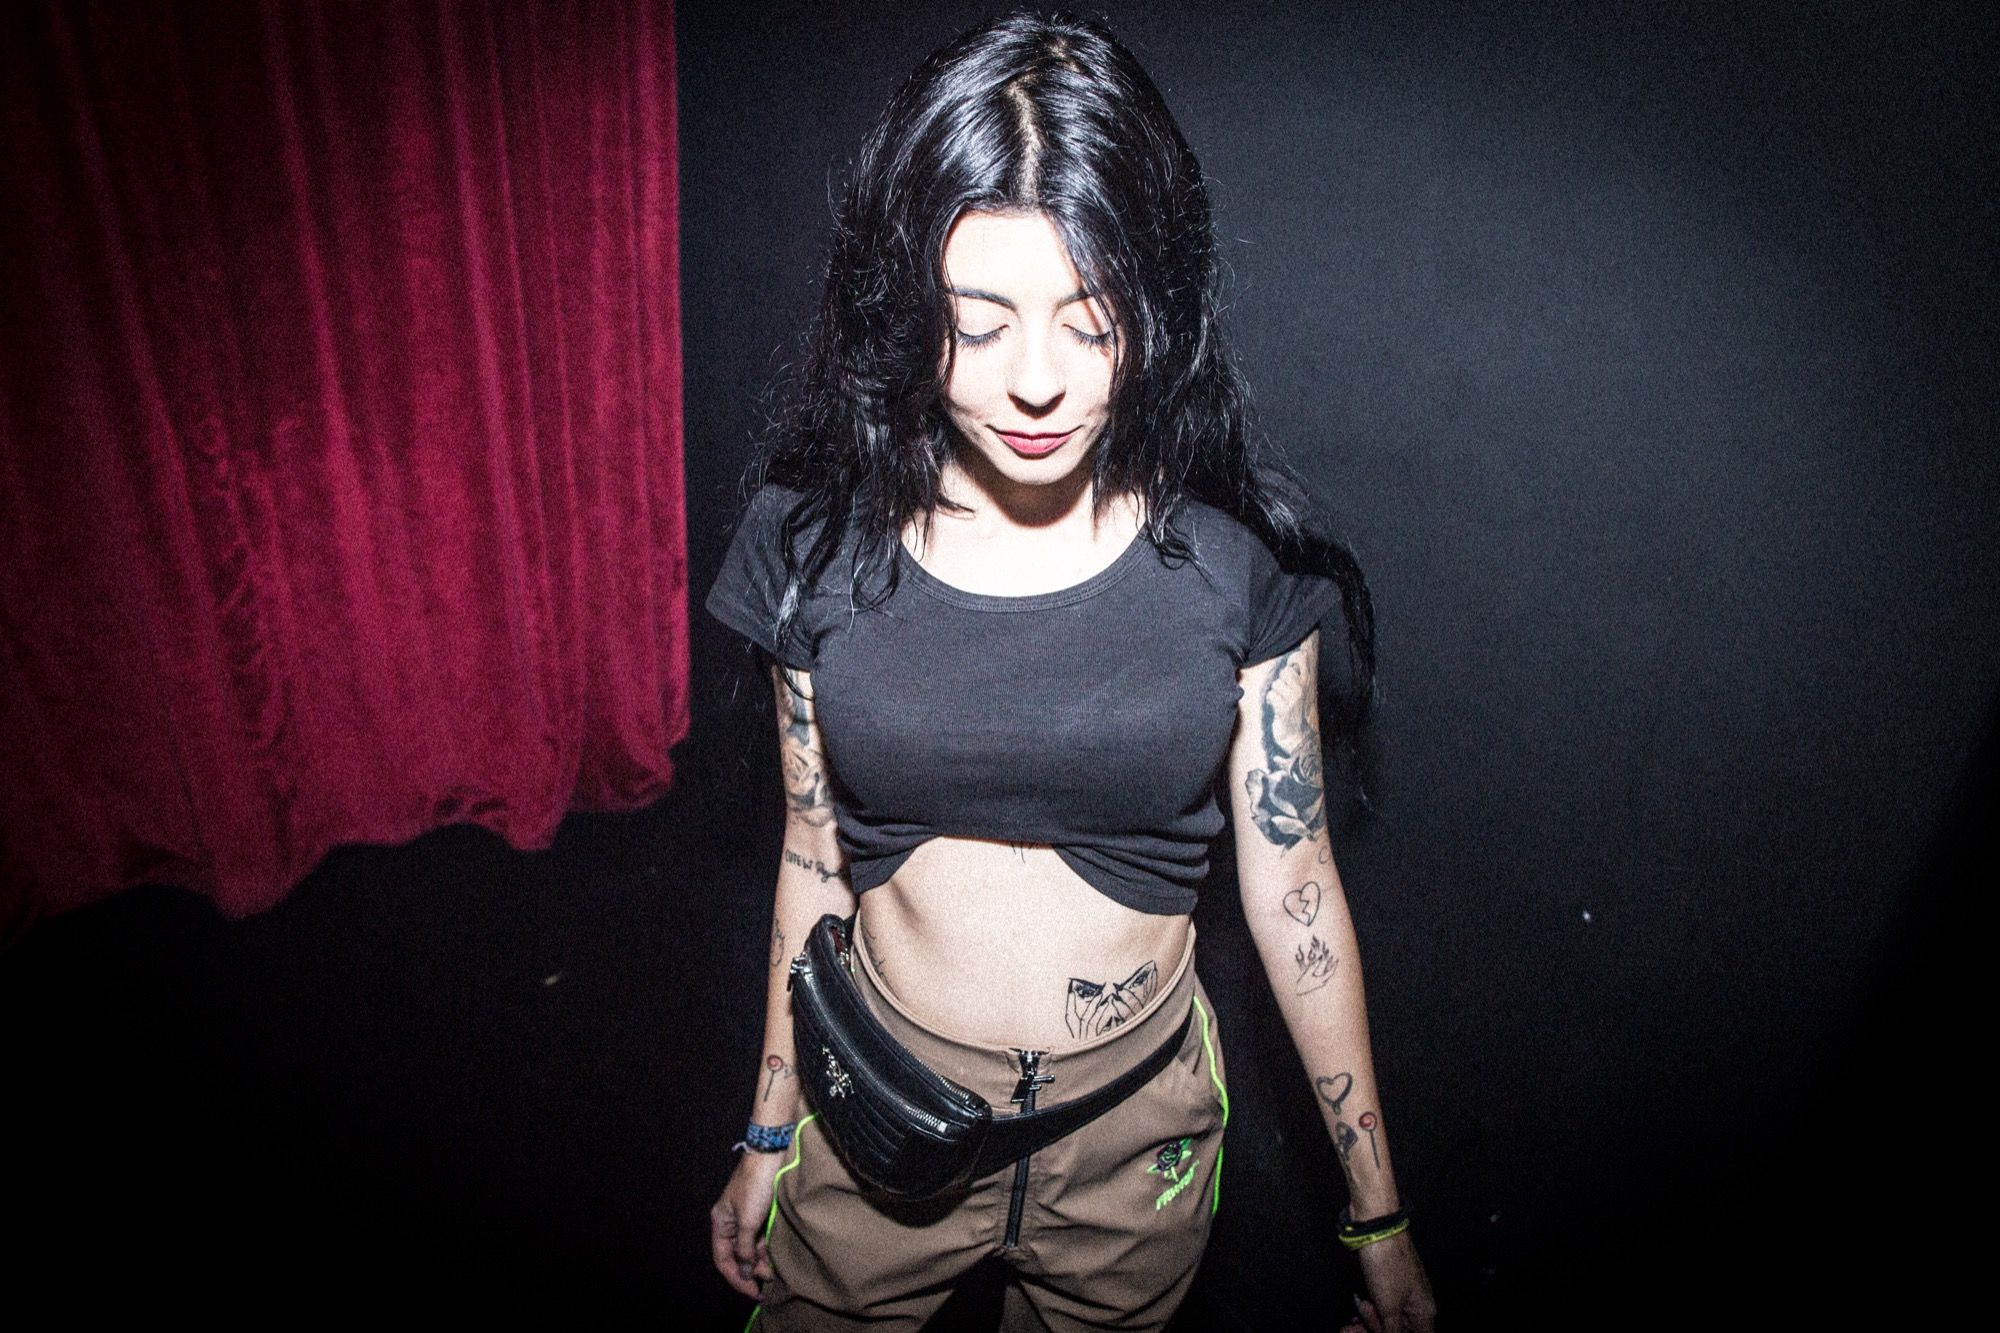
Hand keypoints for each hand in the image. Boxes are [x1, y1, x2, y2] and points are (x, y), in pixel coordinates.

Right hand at [710, 1149, 785, 1298]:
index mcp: (720, 1222)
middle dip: (750, 1270)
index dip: (736, 1278)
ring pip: (749, 1247)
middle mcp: (730, 1222)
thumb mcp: (749, 1221)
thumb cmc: (756, 1186)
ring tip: (774, 1269)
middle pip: (736, 1255)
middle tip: (768, 1279)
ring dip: (760, 1260)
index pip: (722, 1259)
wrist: (772, 1155)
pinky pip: (760, 1237)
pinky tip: (775, 1254)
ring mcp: (745, 1216)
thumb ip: (744, 1248)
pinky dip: (766, 1247)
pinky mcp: (760, 1211)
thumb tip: (743, 1271)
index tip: (752, 1291)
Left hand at [1341, 1231, 1435, 1332]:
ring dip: (1371, 1320)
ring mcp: (1404, 1293)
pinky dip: (1371, 1309)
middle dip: (1377, 1329)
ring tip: (1359, 1311)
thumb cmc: (1386, 1264)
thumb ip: (1393, 1331)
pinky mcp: (1390, 1284)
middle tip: (1358, 1323)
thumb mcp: (1389, 1307)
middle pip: (1401, 1331)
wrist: (1376, 1227)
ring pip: (1389, 1320)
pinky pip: (1382, 1306)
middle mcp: (1418, 1305)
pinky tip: (1360, 1305)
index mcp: (1425, 1312)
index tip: (1377, 1331)